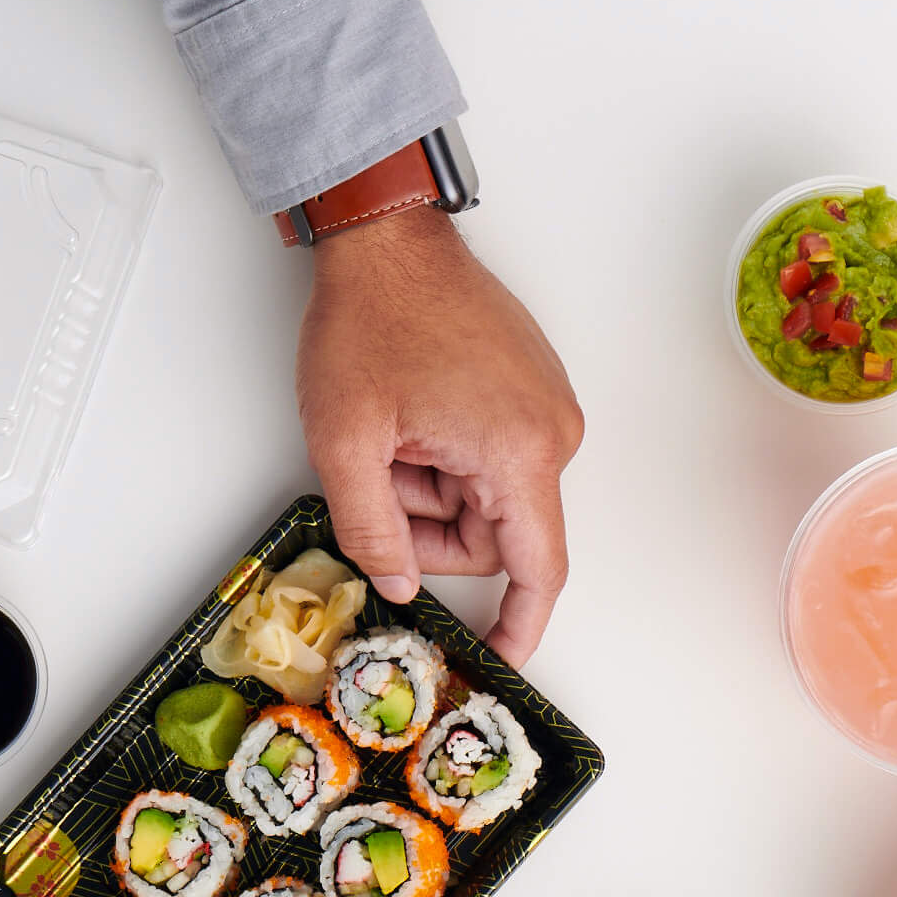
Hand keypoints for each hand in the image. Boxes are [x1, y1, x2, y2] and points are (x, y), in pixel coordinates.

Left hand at [296, 208, 582, 665]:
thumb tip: (399, 583)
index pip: (537, 569)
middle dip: (427, 522)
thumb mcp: (346, 442)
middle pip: (494, 534)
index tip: (501, 658)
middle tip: (378, 475)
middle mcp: (551, 431)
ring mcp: (545, 408)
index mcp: (518, 451)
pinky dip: (443, 454)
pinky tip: (413, 413)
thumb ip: (372, 531)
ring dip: (429, 483)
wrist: (388, 239)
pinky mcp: (531, 391)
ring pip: (486, 498)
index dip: (520, 624)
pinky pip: (491, 459)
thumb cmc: (372, 317)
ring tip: (391, 429)